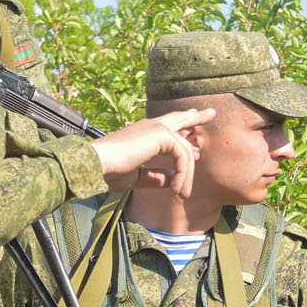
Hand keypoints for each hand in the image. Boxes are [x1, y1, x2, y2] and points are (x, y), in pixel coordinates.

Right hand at [92, 109, 213, 197]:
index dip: (182, 127)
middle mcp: (151, 125)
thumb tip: (171, 178)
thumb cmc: (108, 172)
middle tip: (211, 113)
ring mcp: (156, 128)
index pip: (167, 126)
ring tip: (183, 194)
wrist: (96, 165)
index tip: (193, 131)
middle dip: (196, 117)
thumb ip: (155, 176)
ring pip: (185, 150)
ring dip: (187, 175)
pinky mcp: (160, 134)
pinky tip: (177, 189)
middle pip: (180, 118)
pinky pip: (182, 155)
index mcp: (143, 133)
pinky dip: (183, 174)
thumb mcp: (135, 177)